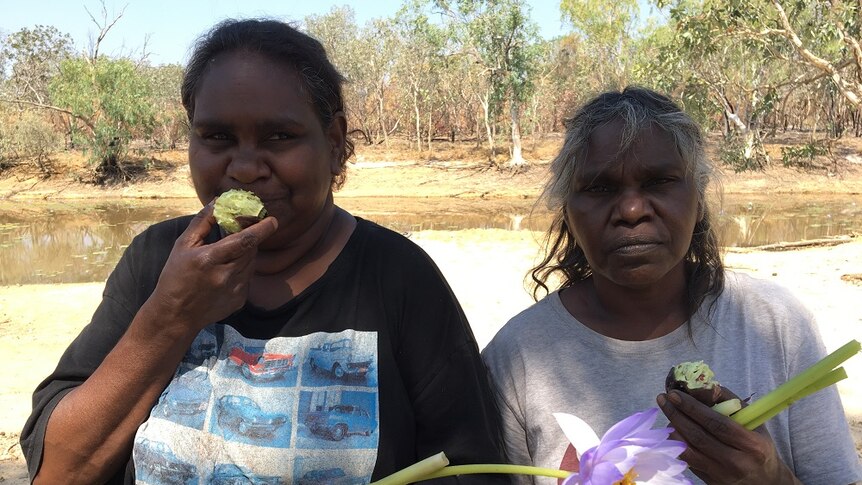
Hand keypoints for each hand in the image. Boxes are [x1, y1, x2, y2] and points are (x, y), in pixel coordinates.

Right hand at [149, 201, 277, 330]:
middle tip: (242, 231)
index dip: (261, 229)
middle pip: (251, 250)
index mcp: (210, 259)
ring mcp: (235, 290)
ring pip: (251, 263)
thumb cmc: (175, 277)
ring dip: (245, 254)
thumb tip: (219, 202)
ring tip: (225, 256)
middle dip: (250, 238)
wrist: (176, 316)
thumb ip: (202, 222)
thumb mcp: (183, 246)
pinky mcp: (240, 300)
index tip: (272, 220)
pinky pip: (248, 278)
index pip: (245, 240)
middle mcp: (226, 275)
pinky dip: (241, 270)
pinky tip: (223, 275)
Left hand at [657, 389, 800, 484]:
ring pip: (688, 451)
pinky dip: (676, 444)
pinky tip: (673, 429)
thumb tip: (702, 385)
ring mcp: (721, 475)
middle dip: (676, 414)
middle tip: (663, 399)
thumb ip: (729, 401)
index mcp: (751, 444)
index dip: (692, 407)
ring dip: (673, 429)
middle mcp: (736, 462)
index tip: (675, 394)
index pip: (716, 423)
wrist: (764, 481)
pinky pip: (687, 461)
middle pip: (698, 436)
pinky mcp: (710, 482)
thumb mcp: (752, 421)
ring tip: (668, 412)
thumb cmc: (757, 445)